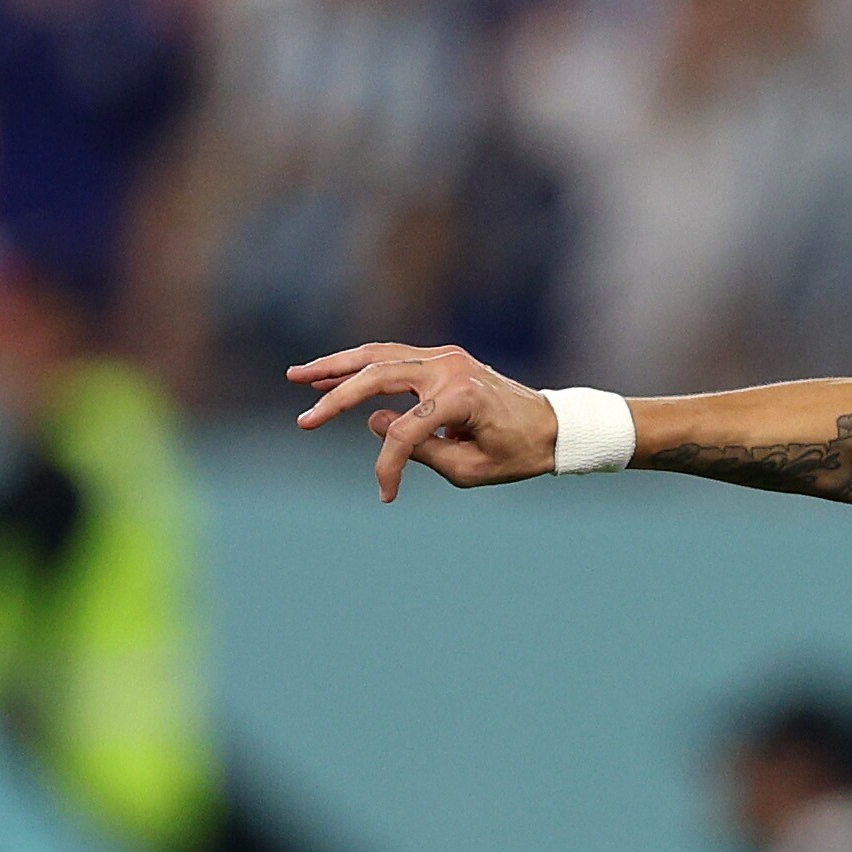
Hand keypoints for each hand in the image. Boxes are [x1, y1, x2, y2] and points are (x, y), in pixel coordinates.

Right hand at [289, 342, 559, 500]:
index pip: (404, 432)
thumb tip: (373, 423)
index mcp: (461, 398)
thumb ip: (419, 451)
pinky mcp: (442, 357)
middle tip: (304, 421)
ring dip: (336, 366)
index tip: (385, 495)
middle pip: (377, 377)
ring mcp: (445, 357)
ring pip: (377, 356)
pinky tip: (332, 373)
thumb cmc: (516, 454)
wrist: (552, 426)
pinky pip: (392, 357)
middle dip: (335, 398)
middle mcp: (449, 369)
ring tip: (299, 376)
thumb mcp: (471, 469)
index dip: (388, 466)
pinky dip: (361, 364)